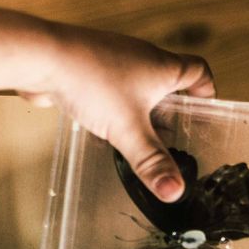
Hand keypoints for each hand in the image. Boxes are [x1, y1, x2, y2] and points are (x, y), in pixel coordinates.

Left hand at [28, 25, 213, 202]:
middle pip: (168, 81)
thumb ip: (152, 162)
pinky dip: (113, 107)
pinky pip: (110, 87)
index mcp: (161, 66)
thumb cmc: (92, 83)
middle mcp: (141, 57)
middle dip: (171, 111)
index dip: (207, 90)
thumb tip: (175, 192)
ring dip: (140, 110)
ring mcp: (114, 59)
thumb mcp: (128, 131)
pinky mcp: (89, 65)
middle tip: (170, 138)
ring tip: (136, 138)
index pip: (198, 70)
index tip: (205, 112)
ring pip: (138, 86)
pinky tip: (103, 128)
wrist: (41, 57)